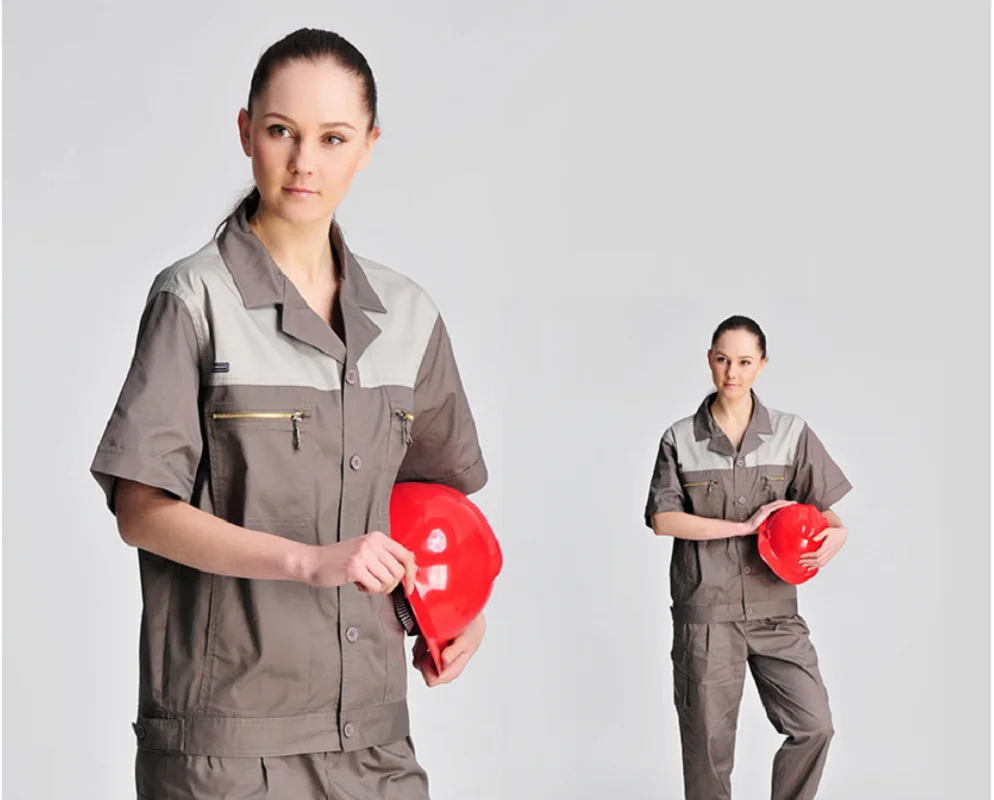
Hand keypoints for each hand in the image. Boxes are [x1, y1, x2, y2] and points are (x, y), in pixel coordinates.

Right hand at [301, 531, 415, 593]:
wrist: (314, 562)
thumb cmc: (339, 559)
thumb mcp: (366, 550)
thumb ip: (386, 557)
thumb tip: (411, 568)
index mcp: (378, 537)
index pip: (406, 555)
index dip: (412, 574)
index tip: (410, 587)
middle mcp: (372, 543)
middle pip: (399, 572)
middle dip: (391, 585)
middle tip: (377, 585)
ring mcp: (363, 554)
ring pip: (388, 581)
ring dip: (378, 588)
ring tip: (365, 583)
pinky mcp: (355, 567)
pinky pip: (376, 587)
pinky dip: (369, 590)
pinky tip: (359, 585)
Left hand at [413, 613, 486, 687]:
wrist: (472, 621)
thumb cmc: (471, 633)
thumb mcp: (465, 641)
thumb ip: (454, 652)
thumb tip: (444, 661)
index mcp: (451, 670)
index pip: (432, 679)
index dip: (428, 667)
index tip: (432, 652)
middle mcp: (442, 668)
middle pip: (422, 669)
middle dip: (424, 653)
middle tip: (433, 640)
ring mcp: (435, 659)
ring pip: (418, 658)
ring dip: (423, 645)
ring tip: (434, 634)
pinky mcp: (430, 650)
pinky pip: (417, 649)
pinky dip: (421, 640)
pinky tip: (431, 633)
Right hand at [744, 499, 795, 533]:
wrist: (747, 528)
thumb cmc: (755, 528)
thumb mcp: (766, 525)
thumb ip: (772, 523)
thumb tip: (779, 527)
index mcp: (766, 510)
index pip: (777, 505)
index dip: (784, 504)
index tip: (792, 505)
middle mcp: (765, 508)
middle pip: (778, 502)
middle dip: (787, 502)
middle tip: (794, 503)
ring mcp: (765, 509)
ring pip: (778, 503)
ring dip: (786, 503)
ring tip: (793, 503)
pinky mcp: (764, 511)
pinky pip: (775, 507)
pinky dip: (781, 506)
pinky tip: (786, 506)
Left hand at [799, 526, 847, 570]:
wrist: (843, 535)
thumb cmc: (835, 532)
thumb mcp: (827, 530)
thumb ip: (820, 534)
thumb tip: (813, 539)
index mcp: (828, 546)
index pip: (817, 554)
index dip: (809, 556)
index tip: (802, 556)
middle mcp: (829, 552)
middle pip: (818, 560)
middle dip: (808, 562)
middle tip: (800, 561)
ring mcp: (830, 555)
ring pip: (821, 563)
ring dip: (811, 565)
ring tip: (803, 565)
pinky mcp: (830, 556)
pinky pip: (823, 563)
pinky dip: (816, 566)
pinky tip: (811, 568)